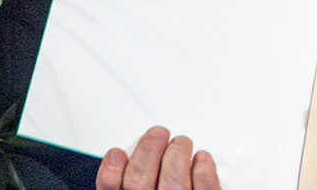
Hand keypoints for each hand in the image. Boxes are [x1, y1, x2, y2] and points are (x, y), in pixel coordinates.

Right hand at [97, 126, 220, 189]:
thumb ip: (129, 183)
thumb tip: (123, 158)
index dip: (110, 171)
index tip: (117, 153)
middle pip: (139, 180)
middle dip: (148, 149)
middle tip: (157, 133)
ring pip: (173, 181)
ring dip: (178, 153)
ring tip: (181, 143)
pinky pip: (206, 188)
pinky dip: (204, 169)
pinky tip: (202, 159)